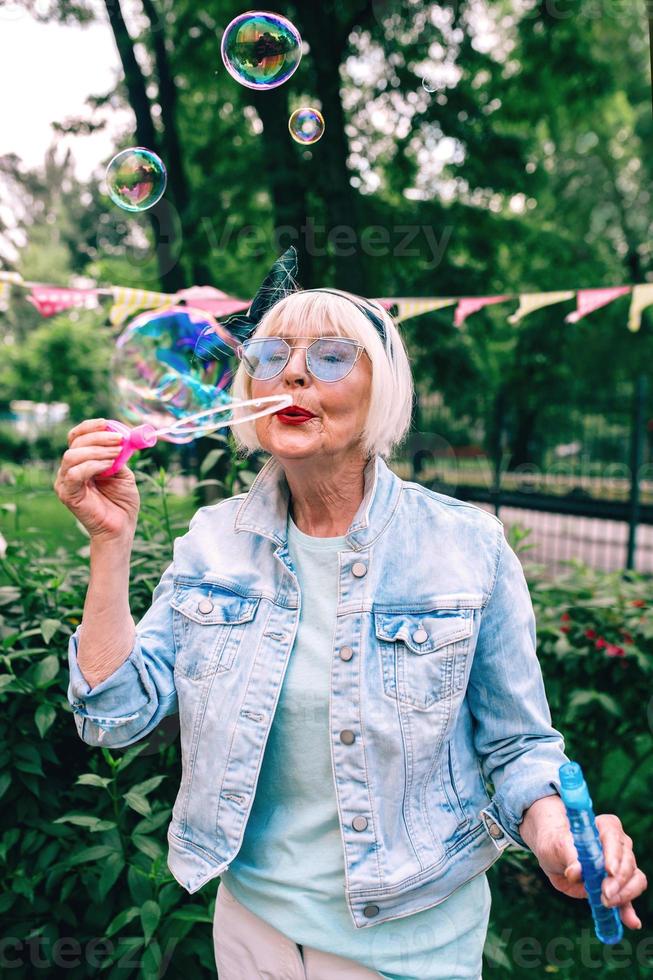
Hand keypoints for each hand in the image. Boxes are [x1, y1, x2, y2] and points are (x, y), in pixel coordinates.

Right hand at [54, 418, 140, 540]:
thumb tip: (120, 435)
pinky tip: (107, 467)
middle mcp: (69, 470)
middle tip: (119, 440)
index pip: (77, 437)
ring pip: (72, 455)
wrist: (122, 527)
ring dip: (97, 451)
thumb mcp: (123, 472)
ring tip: (116, 455)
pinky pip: (74, 473)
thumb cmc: (122, 502)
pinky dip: (92, 466)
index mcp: (82, 462)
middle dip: (99, 438)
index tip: (106, 423)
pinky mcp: (67, 494)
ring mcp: (65, 482)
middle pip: (75, 443)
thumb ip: (118, 454)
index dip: (89, 427)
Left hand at [533, 811, 646, 930]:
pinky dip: (629, 910)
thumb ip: (568, 856)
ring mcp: (621, 866)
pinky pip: (629, 898)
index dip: (614, 854)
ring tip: (608, 903)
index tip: (609, 871)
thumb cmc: (555, 843)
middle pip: (627, 860)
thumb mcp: (556, 847)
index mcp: (603, 828)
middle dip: (619, 879)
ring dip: (625, 894)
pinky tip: (632, 922)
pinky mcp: (618, 887)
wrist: (554, 855)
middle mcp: (618, 846)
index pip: (614, 837)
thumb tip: (576, 872)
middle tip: (605, 893)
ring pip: (635, 878)